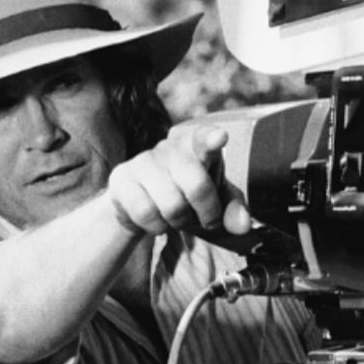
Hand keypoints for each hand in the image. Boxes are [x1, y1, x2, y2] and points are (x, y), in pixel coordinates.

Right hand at [105, 124, 251, 236]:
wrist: (141, 203)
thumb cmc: (187, 196)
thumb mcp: (215, 201)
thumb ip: (233, 211)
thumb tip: (242, 226)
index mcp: (196, 145)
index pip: (204, 138)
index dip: (212, 139)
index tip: (220, 137)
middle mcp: (169, 148)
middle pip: (196, 185)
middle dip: (207, 212)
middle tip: (206, 220)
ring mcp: (142, 161)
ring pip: (172, 205)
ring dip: (179, 222)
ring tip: (175, 216)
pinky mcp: (121, 178)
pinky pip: (146, 213)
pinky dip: (156, 226)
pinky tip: (155, 219)